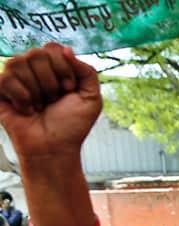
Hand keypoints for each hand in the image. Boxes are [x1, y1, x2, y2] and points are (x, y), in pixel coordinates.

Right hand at [0, 44, 101, 159]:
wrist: (55, 147)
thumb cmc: (72, 125)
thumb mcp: (92, 98)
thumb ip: (87, 71)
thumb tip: (66, 49)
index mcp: (54, 67)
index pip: (53, 48)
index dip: (63, 68)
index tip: (69, 89)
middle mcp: (33, 69)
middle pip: (36, 53)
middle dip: (50, 81)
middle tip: (54, 100)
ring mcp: (15, 78)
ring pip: (18, 63)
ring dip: (36, 90)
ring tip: (40, 106)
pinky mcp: (0, 90)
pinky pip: (5, 78)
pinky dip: (21, 97)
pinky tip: (26, 110)